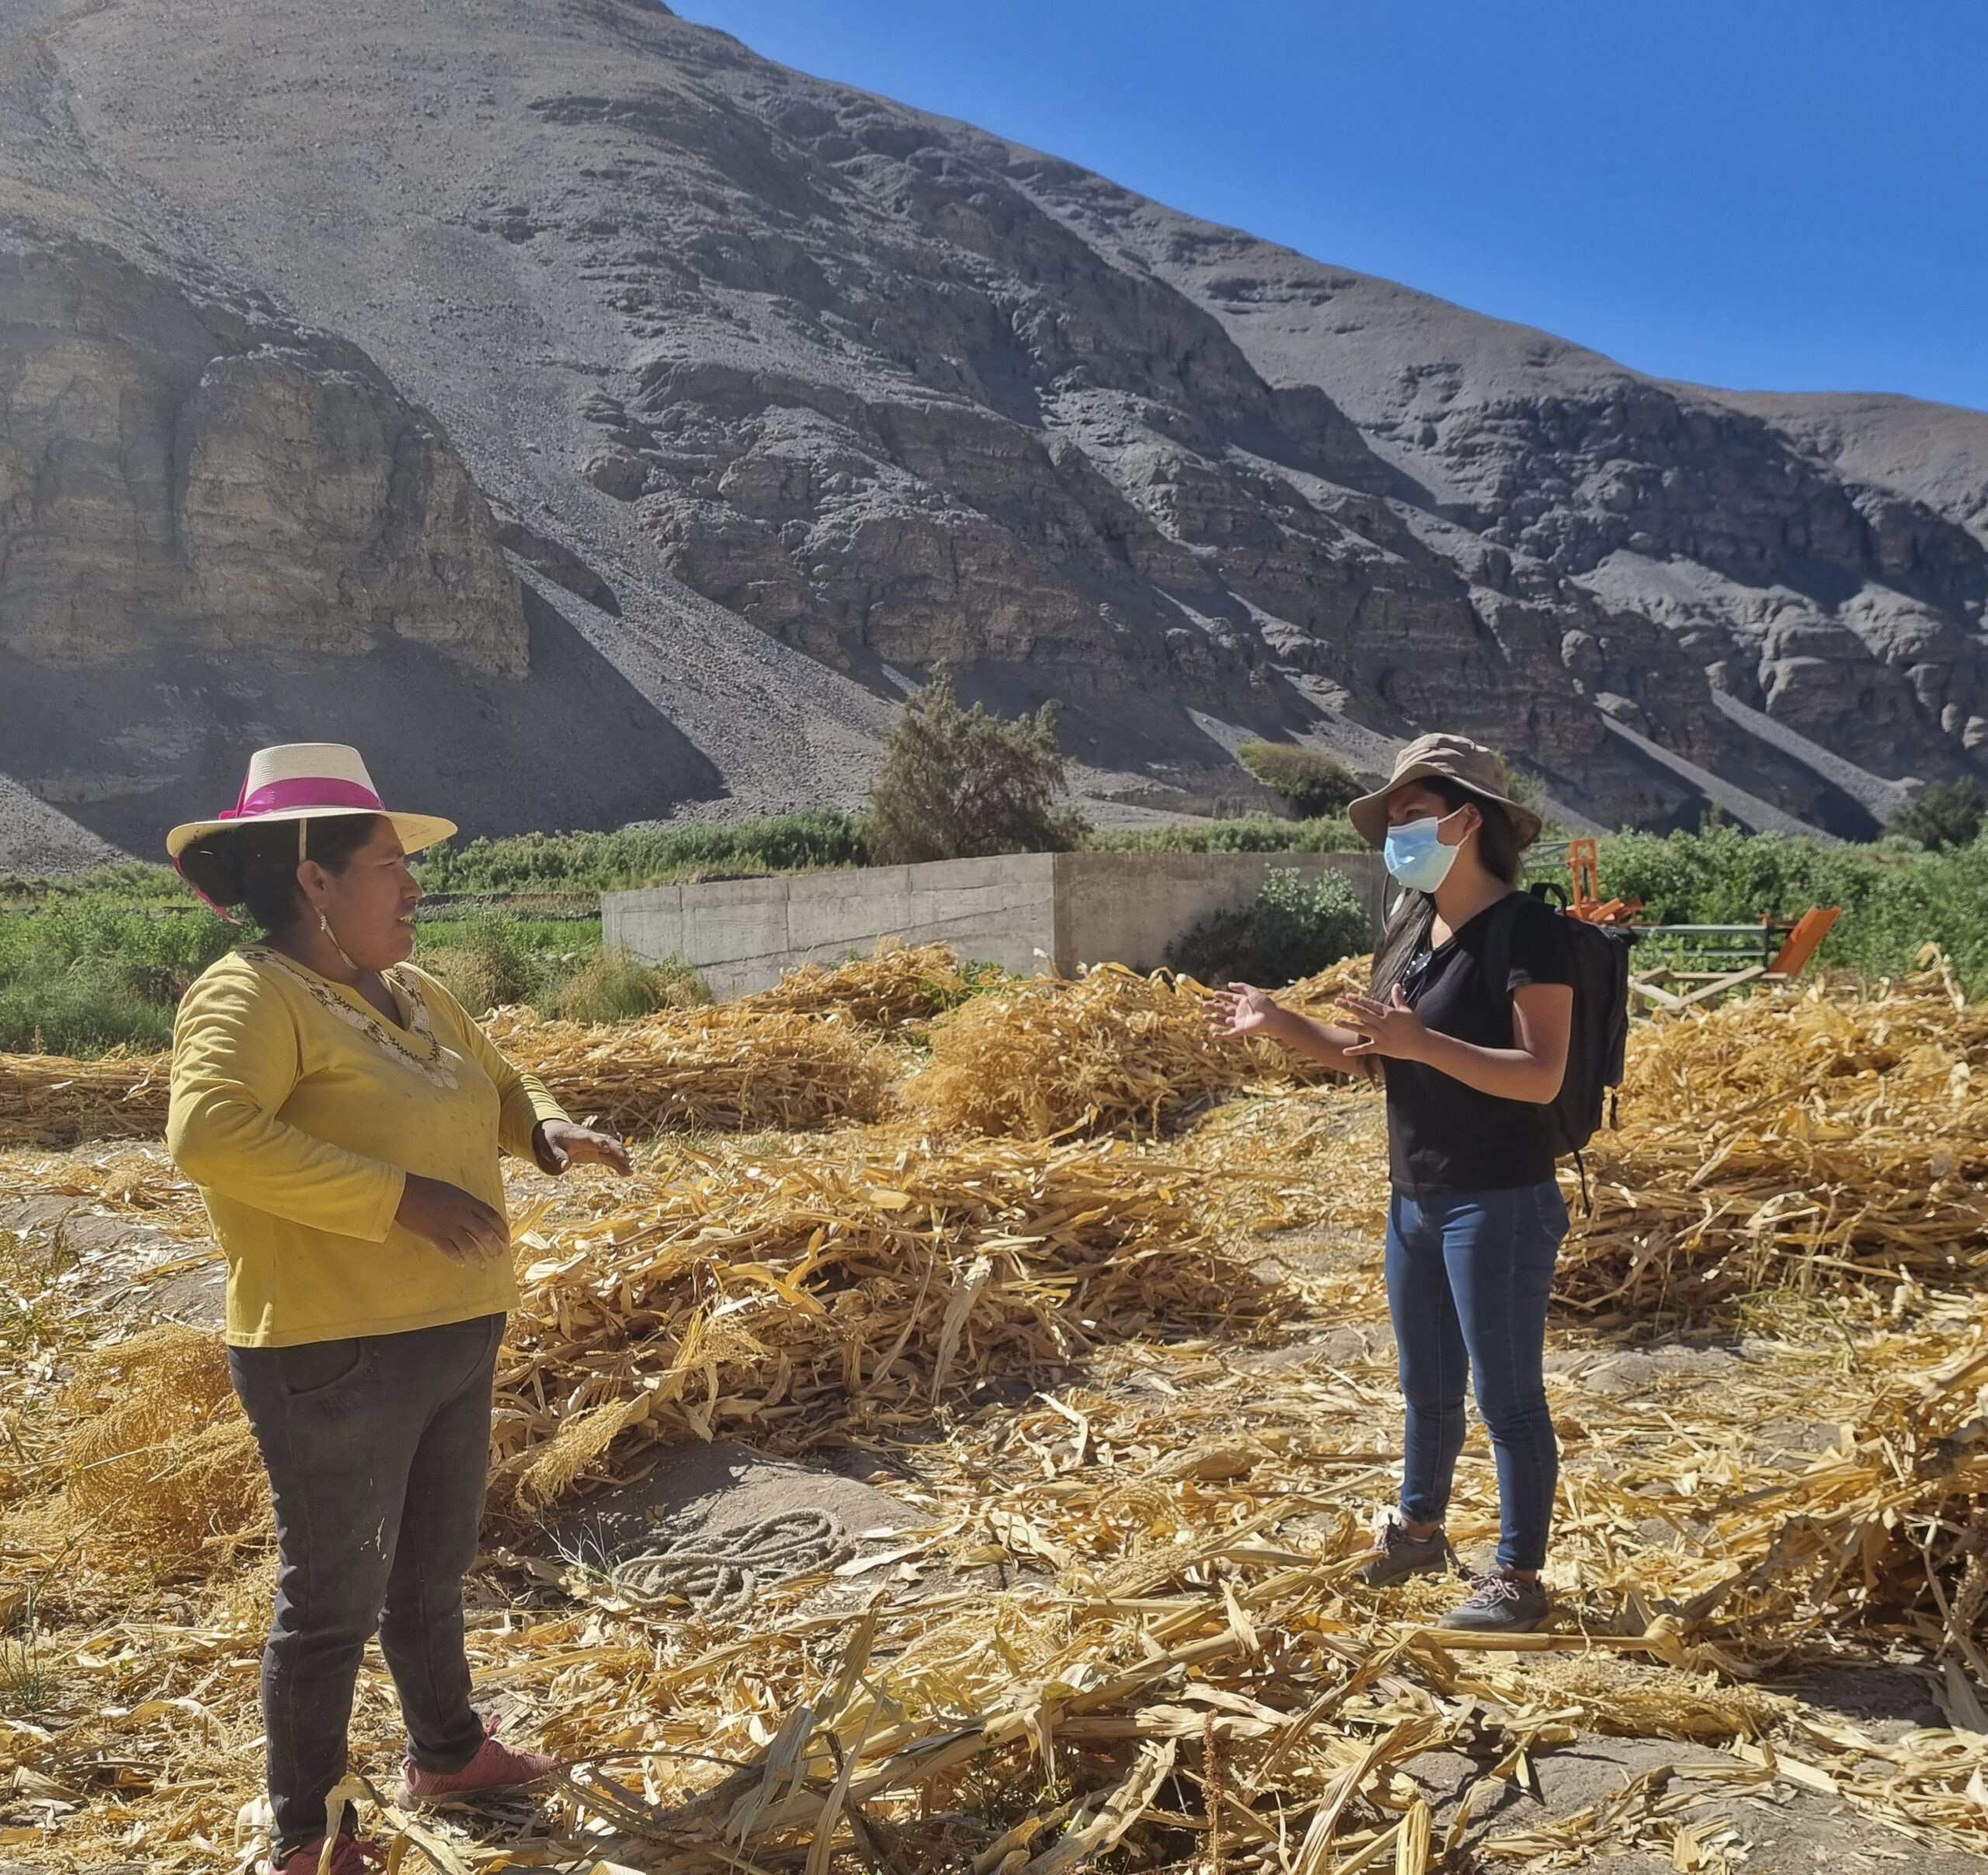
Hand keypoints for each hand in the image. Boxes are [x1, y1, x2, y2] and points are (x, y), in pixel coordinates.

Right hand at [396, 1173, 510, 1263]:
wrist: (403, 1193)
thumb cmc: (426, 1190)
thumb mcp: (452, 1192)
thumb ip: (466, 1204)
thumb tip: (477, 1217)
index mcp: (467, 1201)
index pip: (492, 1216)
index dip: (502, 1229)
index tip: (507, 1239)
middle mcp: (461, 1213)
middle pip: (485, 1234)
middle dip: (494, 1247)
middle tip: (497, 1256)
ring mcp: (448, 1225)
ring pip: (470, 1246)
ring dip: (478, 1258)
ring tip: (481, 1264)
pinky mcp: (434, 1236)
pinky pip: (451, 1252)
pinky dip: (458, 1259)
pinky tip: (461, 1263)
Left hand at [533, 1118, 632, 1176]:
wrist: (555, 1132)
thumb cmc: (552, 1141)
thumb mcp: (551, 1149)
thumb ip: (559, 1157)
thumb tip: (565, 1167)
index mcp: (579, 1136)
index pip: (590, 1138)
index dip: (598, 1142)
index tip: (606, 1147)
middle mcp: (591, 1139)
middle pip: (607, 1142)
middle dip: (617, 1150)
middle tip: (626, 1159)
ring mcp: (596, 1145)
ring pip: (612, 1150)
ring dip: (621, 1158)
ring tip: (630, 1170)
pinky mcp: (598, 1153)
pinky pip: (610, 1158)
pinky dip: (619, 1165)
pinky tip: (627, 1173)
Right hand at [1203, 983, 1282, 1039]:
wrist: (1272, 1017)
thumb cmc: (1264, 1003)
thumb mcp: (1252, 991)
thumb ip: (1241, 987)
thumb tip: (1229, 984)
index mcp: (1243, 1002)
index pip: (1230, 998)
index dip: (1222, 996)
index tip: (1214, 993)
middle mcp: (1240, 1011)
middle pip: (1224, 1009)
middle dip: (1214, 1007)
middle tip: (1204, 1005)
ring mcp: (1240, 1021)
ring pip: (1223, 1021)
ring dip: (1214, 1019)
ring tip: (1204, 1017)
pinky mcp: (1241, 1030)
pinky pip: (1229, 1033)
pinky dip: (1222, 1035)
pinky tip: (1214, 1034)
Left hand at [1334, 987, 1429, 1061]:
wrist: (1423, 1044)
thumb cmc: (1416, 1026)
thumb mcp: (1407, 1010)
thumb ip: (1398, 998)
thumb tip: (1397, 985)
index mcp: (1389, 1013)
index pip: (1370, 1004)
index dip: (1358, 999)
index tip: (1348, 995)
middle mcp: (1383, 1023)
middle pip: (1363, 1013)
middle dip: (1349, 1007)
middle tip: (1336, 1001)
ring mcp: (1381, 1035)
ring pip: (1361, 1028)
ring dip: (1347, 1024)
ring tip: (1334, 1020)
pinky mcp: (1382, 1047)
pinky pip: (1366, 1049)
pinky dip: (1356, 1051)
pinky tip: (1344, 1051)